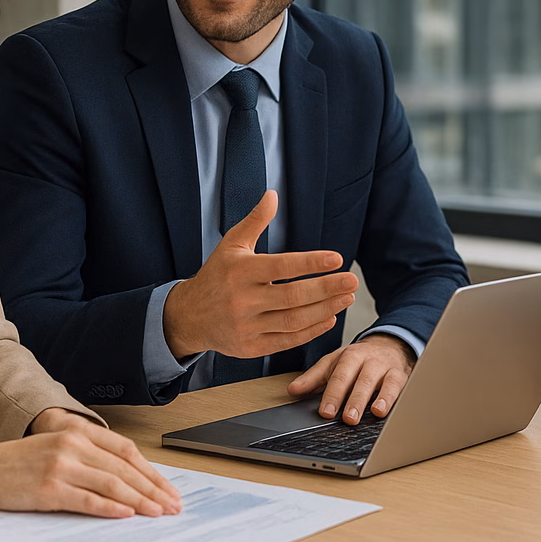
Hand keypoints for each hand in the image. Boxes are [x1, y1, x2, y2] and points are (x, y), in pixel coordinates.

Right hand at [0, 411, 181, 517]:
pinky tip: (126, 514)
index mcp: (78, 432)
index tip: (168, 488)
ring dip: (139, 500)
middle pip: (125, 468)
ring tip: (156, 513)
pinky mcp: (49, 488)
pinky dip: (110, 508)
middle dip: (153, 488)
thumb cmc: (18, 463)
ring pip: (112, 483)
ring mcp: (62, 466)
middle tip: (172, 505)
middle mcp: (73, 445)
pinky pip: (88, 499)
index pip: (127, 451)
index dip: (151, 471)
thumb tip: (128, 480)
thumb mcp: (57, 448)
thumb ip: (89, 458)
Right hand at [163, 191, 358, 358]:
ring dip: (325, 309)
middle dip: (326, 288)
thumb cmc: (216, 275)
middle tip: (352, 280)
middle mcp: (242, 300)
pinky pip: (287, 341)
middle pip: (292, 296)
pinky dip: (311, 331)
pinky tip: (330, 317)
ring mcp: (246, 326)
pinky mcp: (250, 347)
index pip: (281, 266)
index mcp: (240, 271)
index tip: (337, 258)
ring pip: (293, 320)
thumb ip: (255, 221)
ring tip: (347, 297)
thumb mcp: (231, 245)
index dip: (310, 263)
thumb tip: (272, 194)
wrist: (189, 316)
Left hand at [286, 334, 415, 422]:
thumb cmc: (359, 359)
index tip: (326, 412)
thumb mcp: (334, 363)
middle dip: (354, 399)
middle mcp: (367, 360)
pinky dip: (392, 398)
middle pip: (360, 379)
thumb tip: (292, 390)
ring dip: (378, 398)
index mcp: (347, 356)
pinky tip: (386, 410)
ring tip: (374, 413)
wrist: (390, 344)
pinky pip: (398, 386)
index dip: (332, 395)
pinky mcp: (401, 375)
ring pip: (381, 382)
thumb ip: (314, 378)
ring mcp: (385, 367)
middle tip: (347, 418)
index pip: (338, 376)